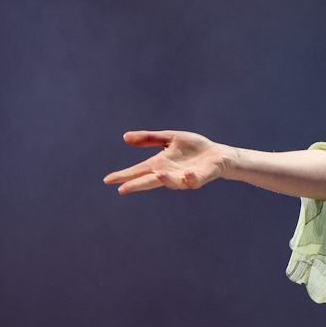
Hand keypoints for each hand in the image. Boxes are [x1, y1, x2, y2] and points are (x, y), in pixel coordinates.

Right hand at [104, 130, 231, 193]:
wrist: (217, 154)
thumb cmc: (193, 148)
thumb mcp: (169, 139)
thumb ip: (149, 139)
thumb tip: (125, 137)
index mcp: (160, 164)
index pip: (138, 171)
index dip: (124, 175)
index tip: (108, 180)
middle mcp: (170, 173)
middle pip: (150, 181)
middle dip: (137, 185)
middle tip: (123, 189)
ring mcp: (184, 177)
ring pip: (172, 182)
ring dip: (165, 179)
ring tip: (157, 174)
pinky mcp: (200, 177)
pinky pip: (194, 181)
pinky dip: (189, 179)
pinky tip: (186, 174)